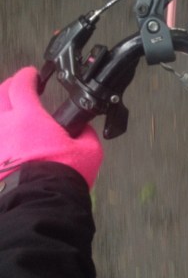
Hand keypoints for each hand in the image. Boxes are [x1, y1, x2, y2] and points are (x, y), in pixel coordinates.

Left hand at [0, 67, 102, 186]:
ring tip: (13, 113)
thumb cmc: (64, 174)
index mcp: (30, 118)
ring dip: (4, 110)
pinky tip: (11, 138)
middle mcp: (6, 125)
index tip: (33, 75)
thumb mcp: (88, 151)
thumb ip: (85, 135)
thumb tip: (83, 130)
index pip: (21, 86)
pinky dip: (4, 133)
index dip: (27, 76)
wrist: (40, 202)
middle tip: (18, 87)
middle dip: (9, 87)